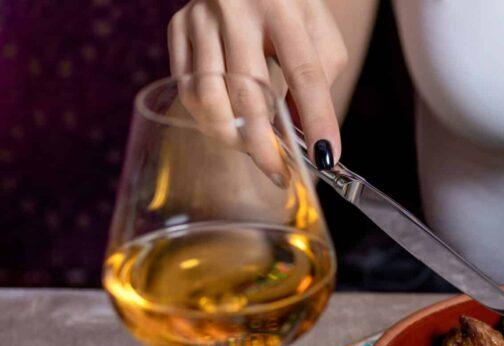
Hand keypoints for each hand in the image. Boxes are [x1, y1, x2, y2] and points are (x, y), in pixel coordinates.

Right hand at [167, 0, 348, 168]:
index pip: (304, 74)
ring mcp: (201, 18)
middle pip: (247, 93)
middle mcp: (237, 11)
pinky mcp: (177, 27)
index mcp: (284, 10)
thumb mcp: (319, 34)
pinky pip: (188, 89)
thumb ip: (320, 82)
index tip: (325, 156)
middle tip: (278, 172)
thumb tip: (305, 136)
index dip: (316, 120)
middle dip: (264, 144)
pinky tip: (228, 123)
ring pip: (209, 97)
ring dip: (231, 135)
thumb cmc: (292, 7)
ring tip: (252, 147)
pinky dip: (208, 117)